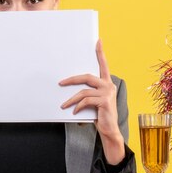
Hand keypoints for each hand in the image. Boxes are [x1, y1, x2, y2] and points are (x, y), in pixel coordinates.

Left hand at [60, 40, 124, 163]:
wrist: (110, 131)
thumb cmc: (100, 115)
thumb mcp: (93, 102)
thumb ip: (88, 92)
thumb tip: (70, 86)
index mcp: (107, 83)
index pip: (103, 65)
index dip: (100, 53)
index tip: (98, 41)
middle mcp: (109, 85)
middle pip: (87, 77)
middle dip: (72, 79)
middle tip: (61, 82)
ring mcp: (108, 93)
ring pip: (84, 91)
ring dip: (71, 99)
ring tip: (64, 105)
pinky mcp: (105, 102)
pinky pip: (86, 101)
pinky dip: (78, 107)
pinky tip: (74, 112)